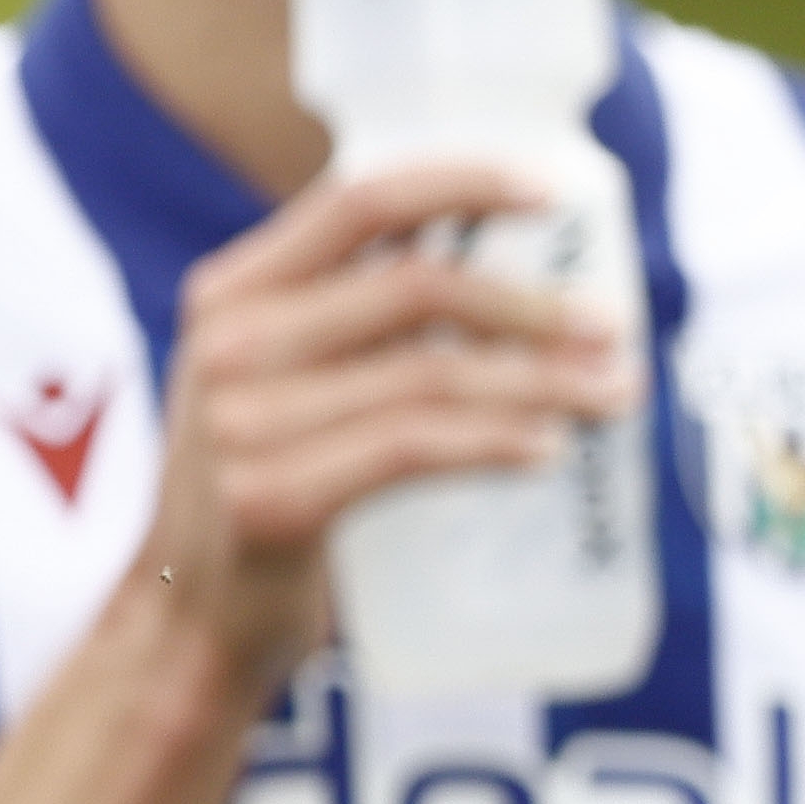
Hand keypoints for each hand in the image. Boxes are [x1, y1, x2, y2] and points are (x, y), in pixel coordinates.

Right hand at [147, 158, 639, 690]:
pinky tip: (548, 448)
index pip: (359, 201)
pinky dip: (494, 442)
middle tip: (613, 327)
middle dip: (532, 304)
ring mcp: (242, 422)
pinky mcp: (272, 497)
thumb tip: (513, 284)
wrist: (190, 620)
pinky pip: (412, 447)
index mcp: (233, 291)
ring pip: (430, 372)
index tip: (551, 192)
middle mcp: (229, 342)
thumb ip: (353, 324)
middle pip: (415, 286)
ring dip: (542, 380)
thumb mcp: (276, 381)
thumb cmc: (267, 491)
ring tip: (614, 394)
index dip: (462, 183)